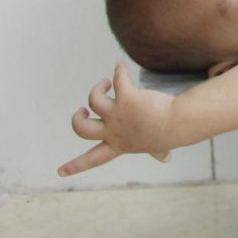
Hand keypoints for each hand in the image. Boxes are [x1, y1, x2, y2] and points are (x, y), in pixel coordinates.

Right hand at [59, 64, 175, 176]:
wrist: (179, 123)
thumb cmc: (169, 133)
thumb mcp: (157, 146)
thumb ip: (156, 152)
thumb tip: (165, 158)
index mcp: (118, 145)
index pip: (92, 159)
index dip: (75, 166)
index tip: (59, 172)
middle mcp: (113, 131)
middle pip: (81, 129)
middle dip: (76, 119)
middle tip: (83, 110)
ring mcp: (118, 114)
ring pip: (93, 100)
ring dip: (97, 89)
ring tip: (106, 83)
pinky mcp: (127, 98)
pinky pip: (118, 80)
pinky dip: (118, 70)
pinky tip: (120, 65)